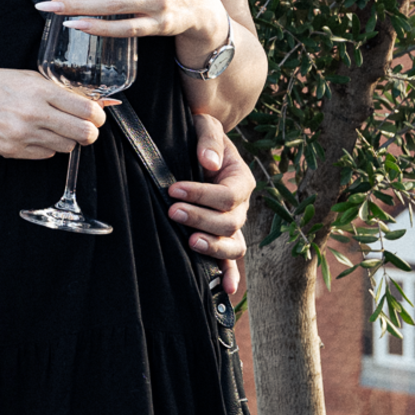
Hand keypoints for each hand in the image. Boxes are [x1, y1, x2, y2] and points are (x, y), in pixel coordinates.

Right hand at [0, 68, 107, 160]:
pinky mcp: (15, 151)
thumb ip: (60, 90)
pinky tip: (33, 133)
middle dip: (89, 132)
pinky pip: (47, 154)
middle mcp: (34, 114)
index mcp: (39, 90)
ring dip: (66, 138)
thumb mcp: (26, 78)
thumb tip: (97, 101)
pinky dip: (46, 146)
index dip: (98, 116)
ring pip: (67, 146)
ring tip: (50, 126)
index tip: (96, 115)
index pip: (88, 110)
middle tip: (82, 126)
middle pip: (85, 134)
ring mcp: (24, 135)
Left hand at [166, 112, 252, 293]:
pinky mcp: (219, 236)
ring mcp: (232, 224)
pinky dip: (229, 275)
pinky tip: (224, 289)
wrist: (195, 144)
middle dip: (201, 219)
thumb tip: (209, 163)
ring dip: (213, 247)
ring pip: (233, 244)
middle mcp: (241, 205)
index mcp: (241, 179)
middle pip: (230, 222)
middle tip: (173, 211)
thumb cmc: (199, 134)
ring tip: (190, 242)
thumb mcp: (205, 125)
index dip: (202, 195)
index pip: (229, 195)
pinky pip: (230, 260)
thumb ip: (209, 140)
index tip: (173, 189)